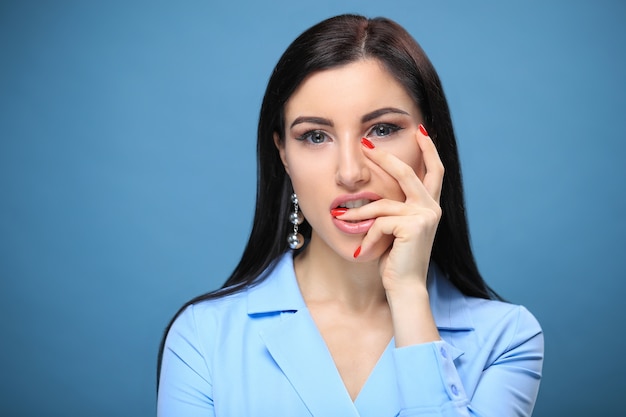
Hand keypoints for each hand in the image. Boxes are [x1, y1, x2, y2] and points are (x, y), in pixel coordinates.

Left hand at [339, 125, 443, 290]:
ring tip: (340, 219)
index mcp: (429, 207)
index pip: (434, 171)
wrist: (404, 288)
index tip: (421, 131)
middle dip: (384, 156)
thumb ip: (390, 209)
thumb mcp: (392, 229)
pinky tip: (363, 251)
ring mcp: (425, 216)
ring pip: (382, 204)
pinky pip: (379, 222)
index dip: (429, 150)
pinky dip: (366, 236)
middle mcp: (431, 208)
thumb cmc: (395, 261)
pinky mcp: (414, 226)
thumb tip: (367, 192)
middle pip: (407, 173)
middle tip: (365, 144)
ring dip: (358, 214)